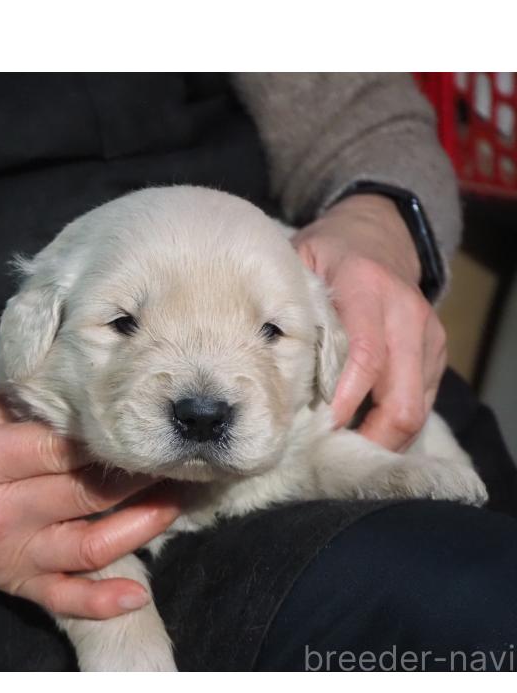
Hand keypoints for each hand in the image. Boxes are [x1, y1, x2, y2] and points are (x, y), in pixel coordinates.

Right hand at [0, 384, 178, 618]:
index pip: (59, 449)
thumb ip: (26, 400)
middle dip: (137, 474)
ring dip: (140, 525)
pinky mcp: (8, 579)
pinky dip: (100, 601)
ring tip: (175, 498)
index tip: (144, 424)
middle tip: (177, 454)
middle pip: (82, 494)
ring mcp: (1, 554)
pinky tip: (138, 594)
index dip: (108, 438)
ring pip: (87, 544)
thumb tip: (91, 396)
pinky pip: (60, 597)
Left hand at [293, 194, 446, 450]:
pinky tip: (362, 431)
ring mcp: (428, 337)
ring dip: (382, 439)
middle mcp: (405, 315)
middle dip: (369, 438)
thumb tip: (255, 357)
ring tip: (344, 452)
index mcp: (367, 289)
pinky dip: (393, 426)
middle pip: (401, 400)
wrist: (379, 235)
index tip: (318, 429)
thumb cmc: (327, 257)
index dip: (345, 401)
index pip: (364, 357)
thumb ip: (285, 306)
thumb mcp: (299, 264)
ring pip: (416, 410)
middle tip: (331, 456)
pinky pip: (422, 404)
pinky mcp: (437, 353)